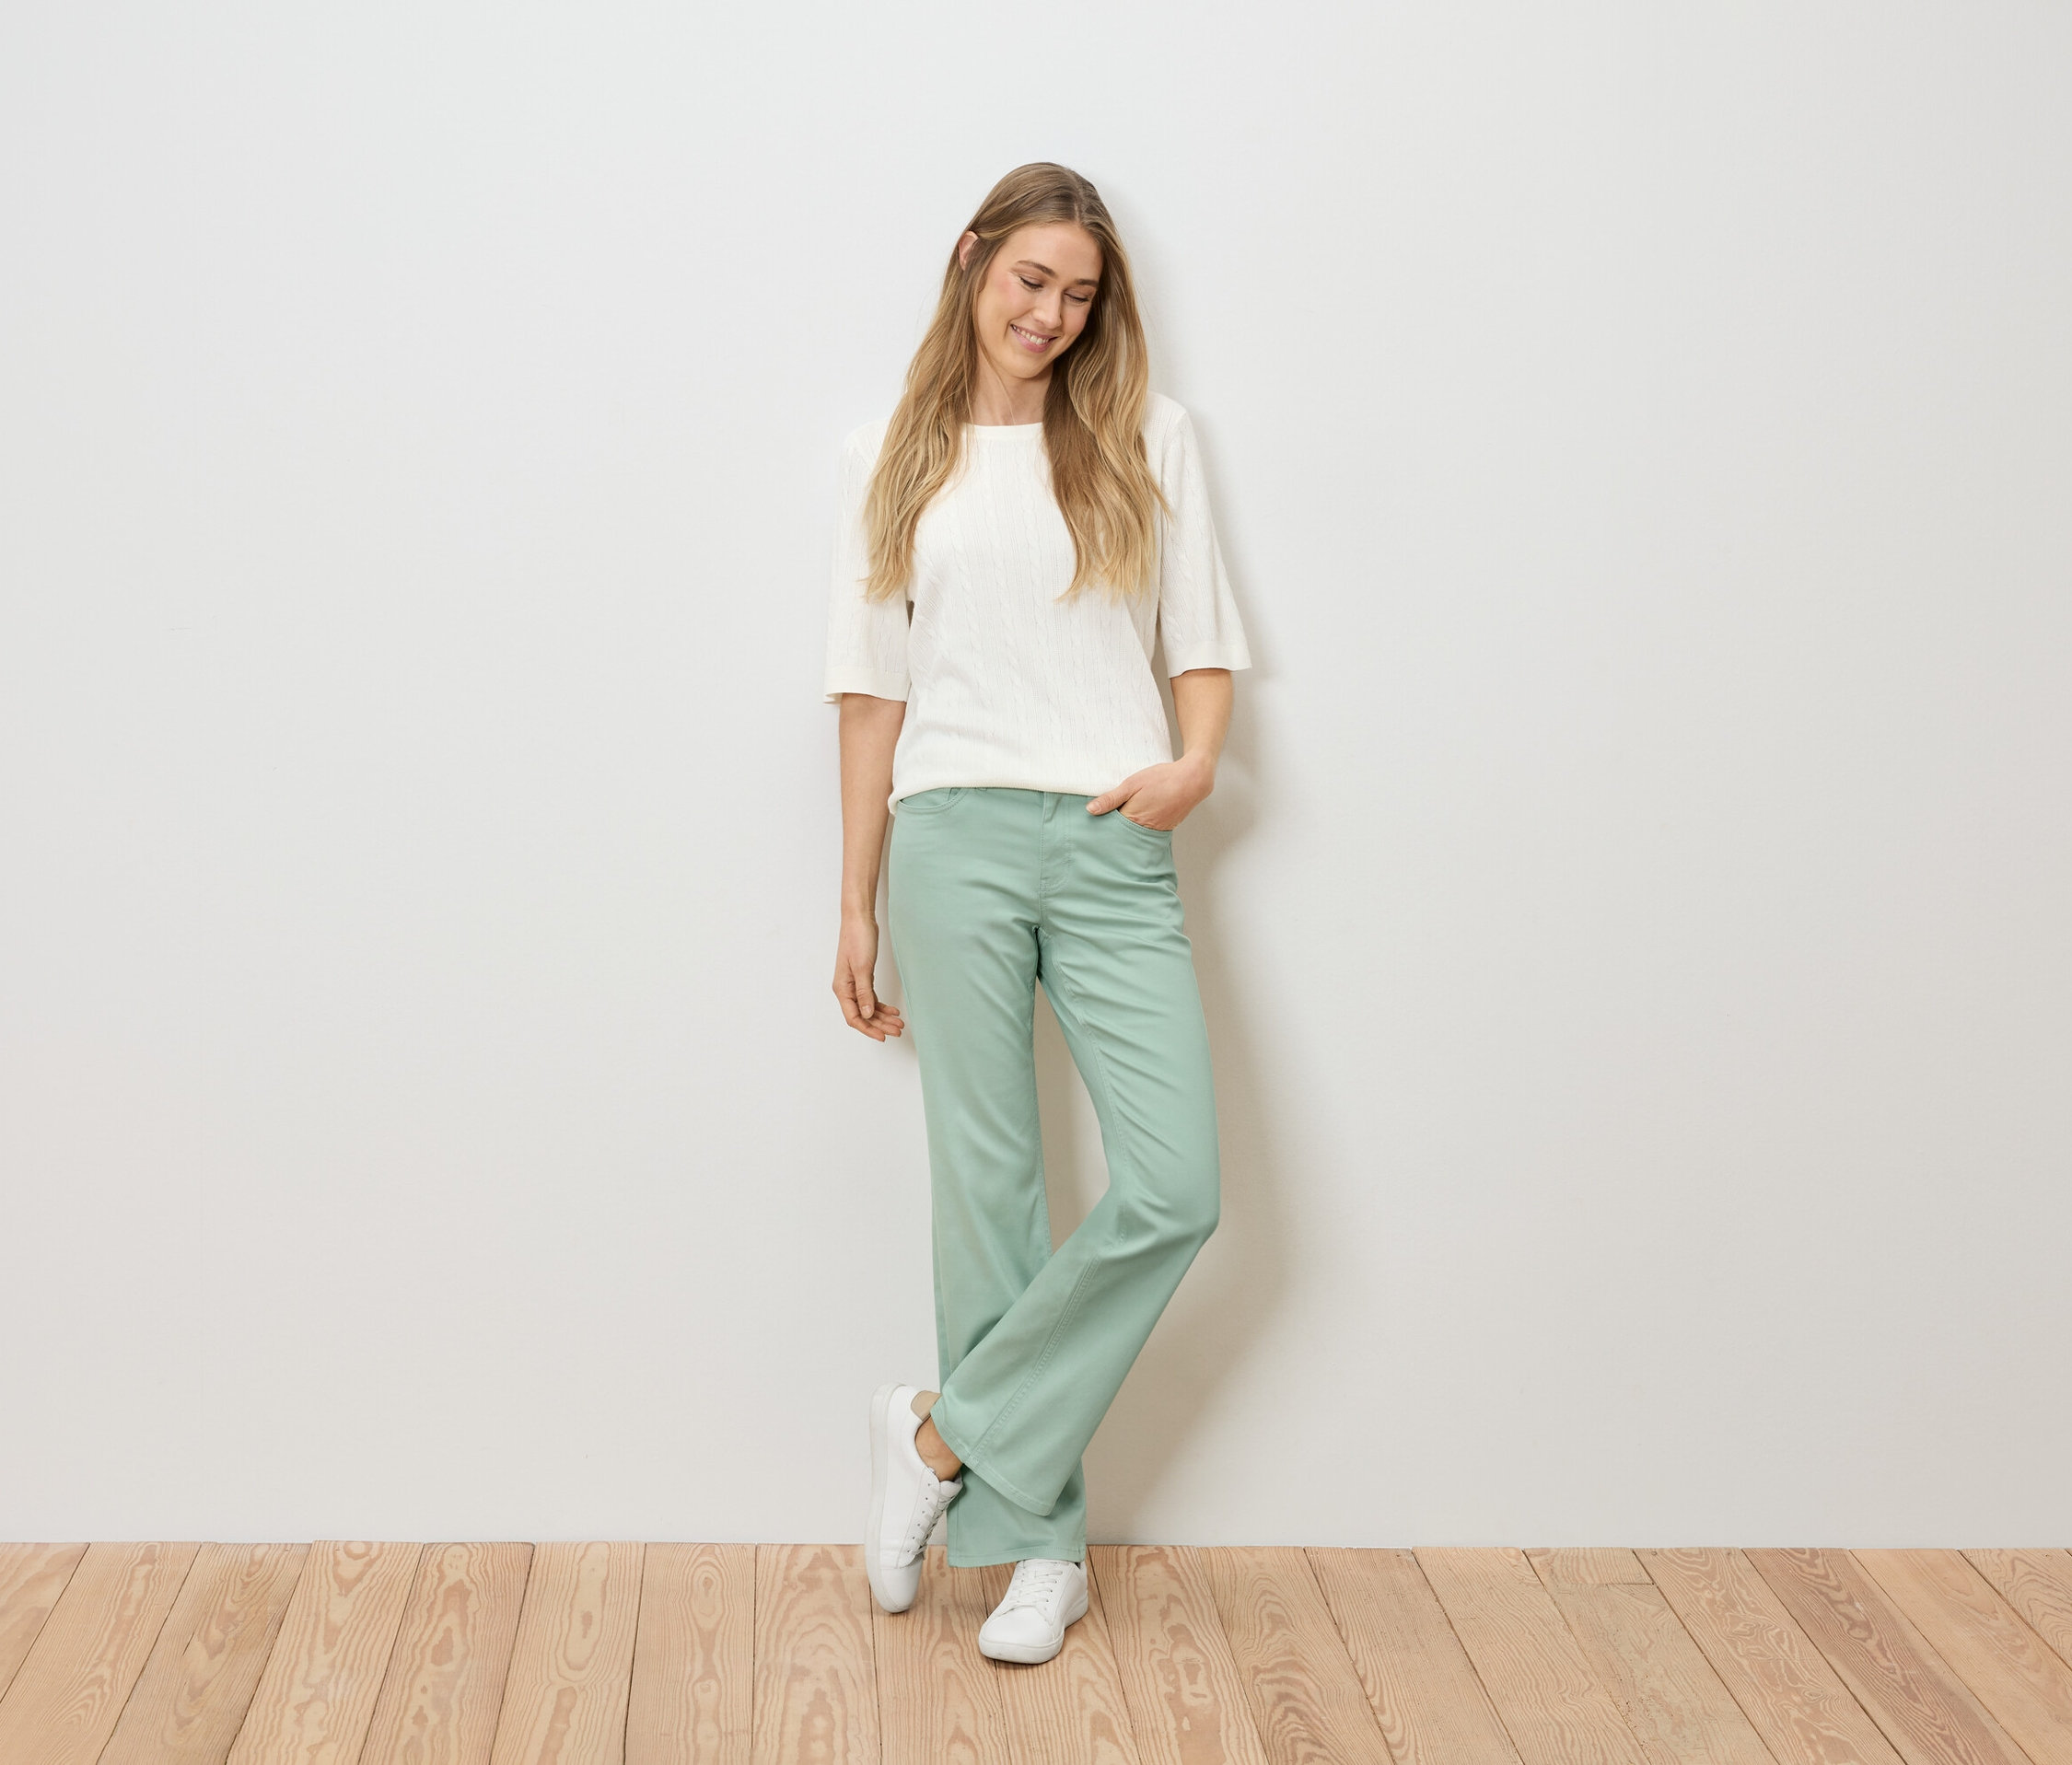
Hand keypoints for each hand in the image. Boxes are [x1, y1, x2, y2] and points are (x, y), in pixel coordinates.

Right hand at [833, 913, 904, 1040]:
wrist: (859, 920)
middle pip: (863, 1015)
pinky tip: (893, 1010)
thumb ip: (864, 992)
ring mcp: (855, 984)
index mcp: (842, 988)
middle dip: (880, 1025)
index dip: (868, 1029)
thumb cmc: (857, 939)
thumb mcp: (862, 968)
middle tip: (897, 1031)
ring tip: (899, 1023)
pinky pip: (871, 998)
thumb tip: (866, 1014)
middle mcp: (847, 989)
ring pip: (868, 1008)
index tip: (883, 1036)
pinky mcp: (863, 978)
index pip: (853, 1017)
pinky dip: (882, 1006)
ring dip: (883, 1017)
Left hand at [1085, 752, 1214, 831]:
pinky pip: (1149, 831)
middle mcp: (1144, 830)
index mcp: (1133, 819)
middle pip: (1123, 834)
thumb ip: (1111, 798)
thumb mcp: (1131, 784)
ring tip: (1126, 815)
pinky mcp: (1166, 828)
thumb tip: (1091, 810)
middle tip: (1107, 819)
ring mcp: (1157, 830)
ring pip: (1136, 833)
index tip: (1095, 822)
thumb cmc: (1162, 779)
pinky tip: (1141, 815)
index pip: (1111, 829)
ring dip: (1129, 827)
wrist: (1192, 780)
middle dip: (1115, 828)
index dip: (1103, 824)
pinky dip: (1142, 826)